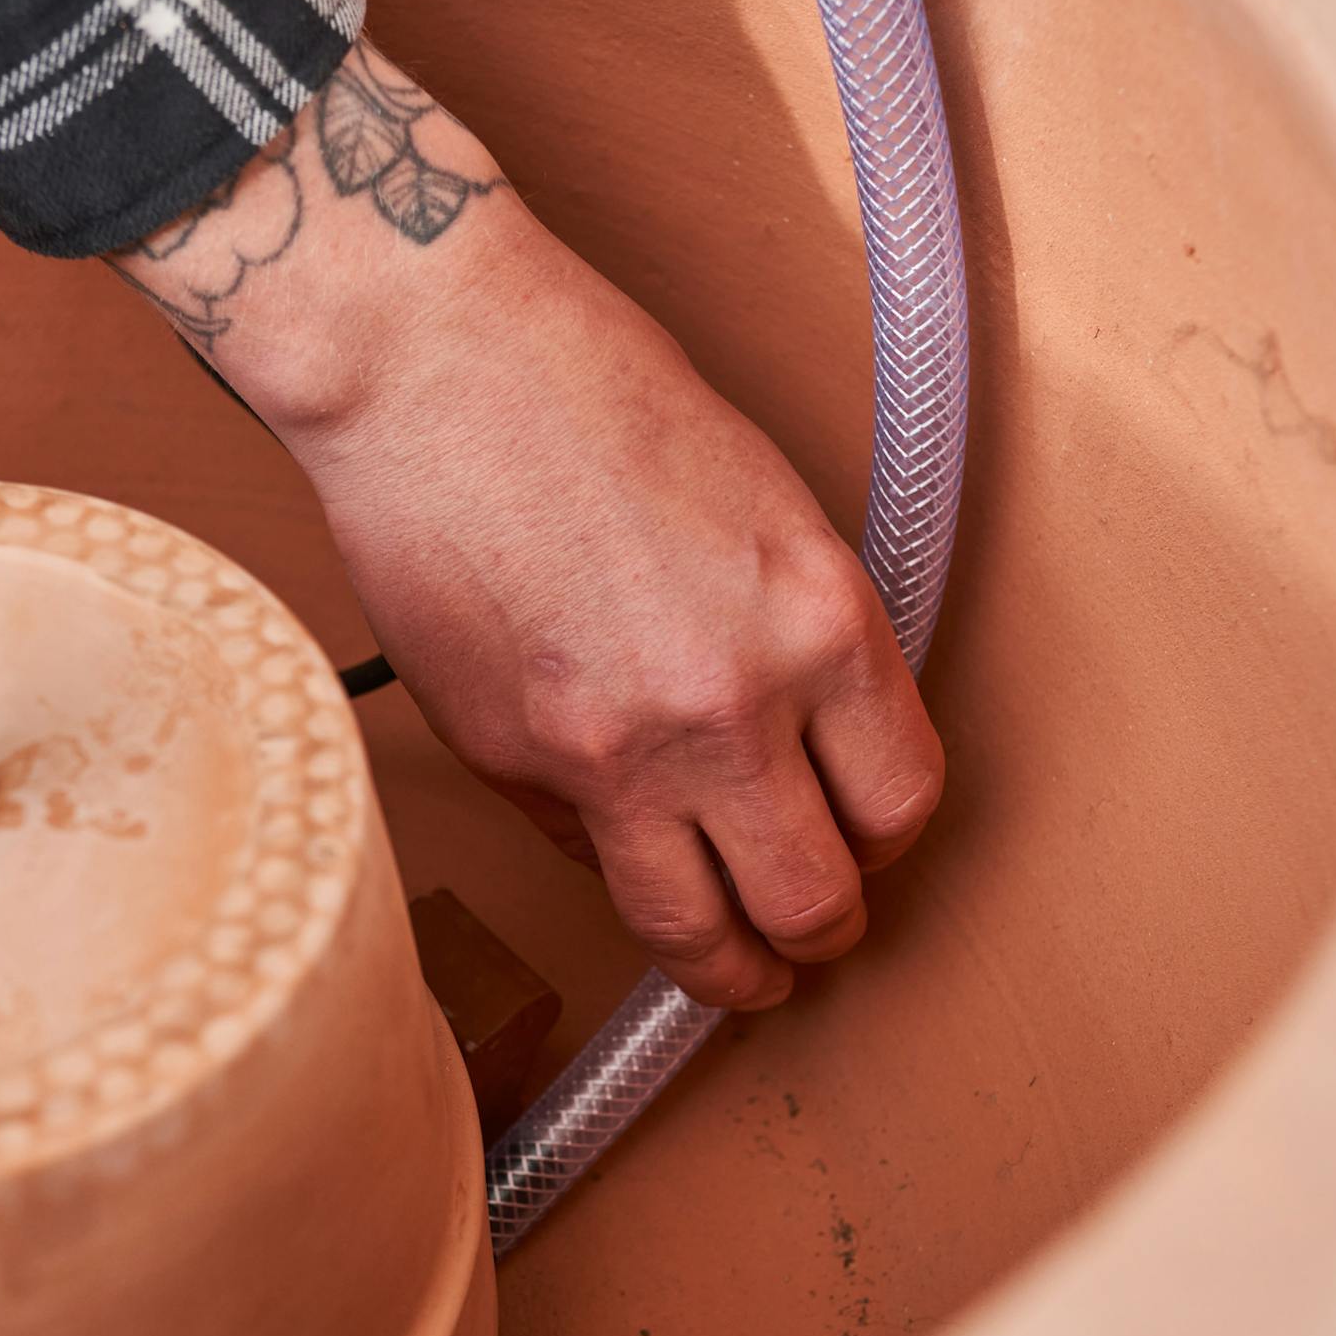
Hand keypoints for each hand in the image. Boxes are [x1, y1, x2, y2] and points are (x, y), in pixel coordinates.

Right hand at [108, 43, 942, 1008]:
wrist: (434, 365)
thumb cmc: (591, 393)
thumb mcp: (761, 504)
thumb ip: (797, 642)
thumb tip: (795, 756)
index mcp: (816, 621)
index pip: (901, 800)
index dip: (887, 838)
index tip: (867, 838)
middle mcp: (726, 707)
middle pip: (813, 901)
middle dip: (823, 933)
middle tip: (815, 935)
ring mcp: (609, 751)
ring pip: (695, 933)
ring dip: (731, 969)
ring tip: (738, 970)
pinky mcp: (511, 766)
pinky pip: (584, 858)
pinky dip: (612, 863)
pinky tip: (618, 836)